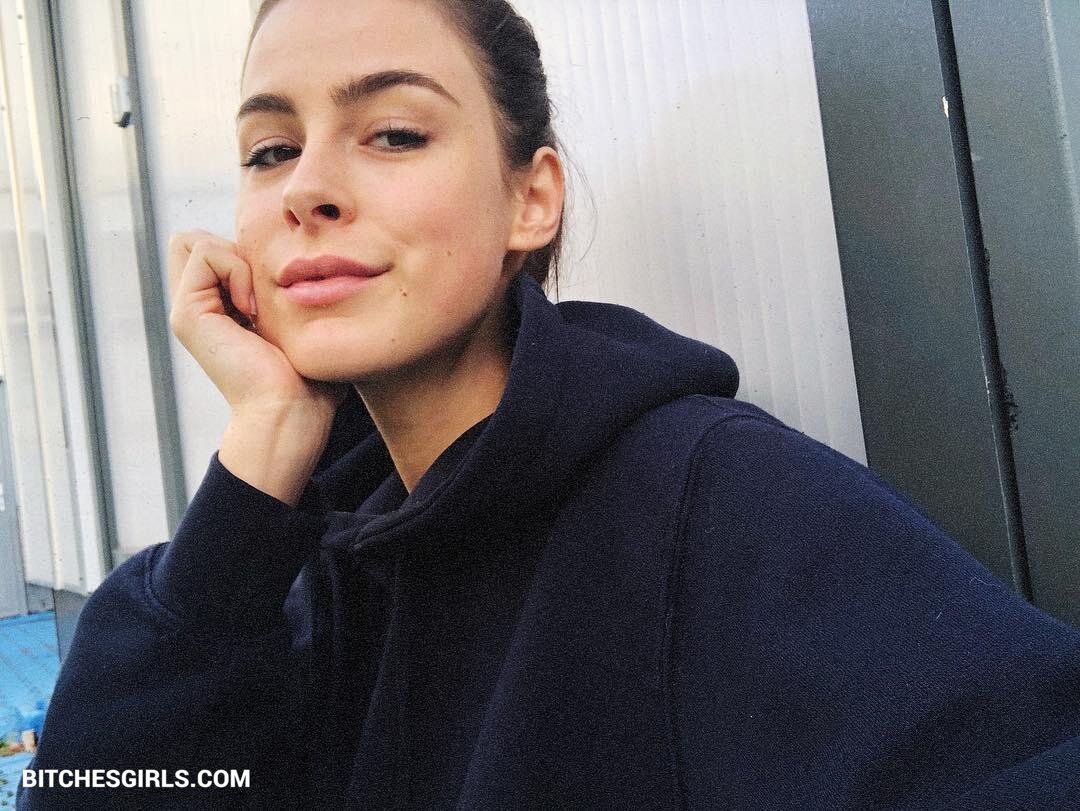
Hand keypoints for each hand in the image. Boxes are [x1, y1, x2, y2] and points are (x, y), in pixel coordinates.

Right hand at [166, 229, 346, 423]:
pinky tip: (252, 309)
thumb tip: (304, 263)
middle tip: (260, 294)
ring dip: (236, 260)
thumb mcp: (298, 322)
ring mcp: (187, 311)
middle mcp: (197, 308)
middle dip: (232, 249)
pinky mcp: (187, 314)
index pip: (211, 246)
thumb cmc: (308, 376)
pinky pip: (204, 253)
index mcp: (218, 308)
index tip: (270, 294)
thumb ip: (285, 290)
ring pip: (194, 241)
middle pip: (194, 239)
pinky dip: (236, 269)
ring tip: (256, 305)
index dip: (242, 252)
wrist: (291, 411)